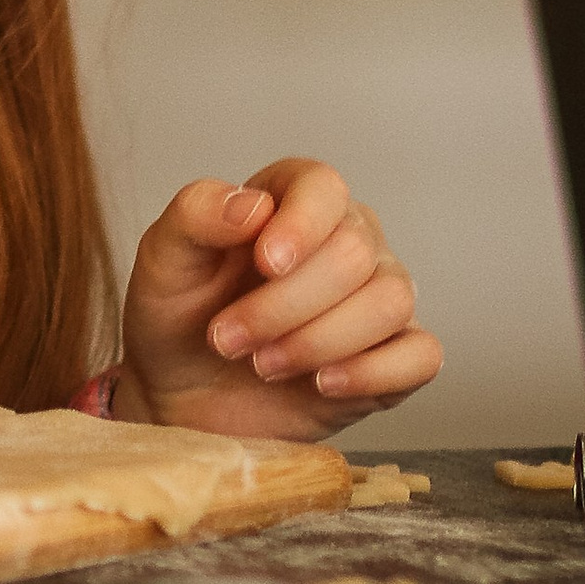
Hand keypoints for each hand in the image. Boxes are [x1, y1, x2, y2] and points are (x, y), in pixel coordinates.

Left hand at [113, 158, 441, 438]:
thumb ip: (195, 217)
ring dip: (318, 341)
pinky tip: (322, 384)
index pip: (323, 186)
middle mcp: (350, 238)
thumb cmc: (179, 317)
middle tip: (227, 340)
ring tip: (263, 365)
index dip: (301, 224)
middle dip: (283, 306)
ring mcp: (380, 296)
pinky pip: (421, 355)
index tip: (263, 264)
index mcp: (294, 199)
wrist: (187, 397)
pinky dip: (373, 372)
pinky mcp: (398, 354)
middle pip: (354, 254)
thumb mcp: (163, 263)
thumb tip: (253, 206)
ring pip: (390, 302)